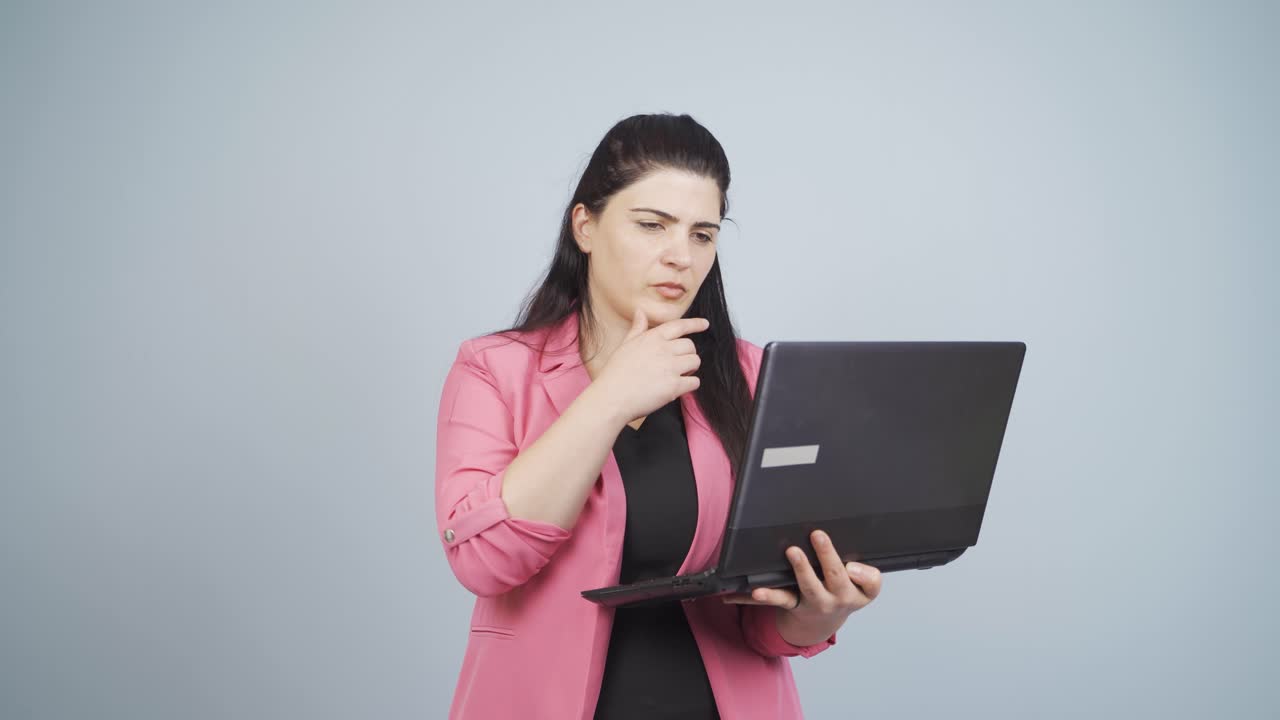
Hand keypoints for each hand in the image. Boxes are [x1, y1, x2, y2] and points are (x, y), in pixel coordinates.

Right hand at [592, 307, 709, 425]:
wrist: (611, 397)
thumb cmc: (615, 373)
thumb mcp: (625, 345)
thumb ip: (637, 329)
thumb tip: (640, 312)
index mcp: (652, 338)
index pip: (679, 325)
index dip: (695, 324)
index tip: (704, 324)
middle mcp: (663, 349)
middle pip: (690, 346)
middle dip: (688, 354)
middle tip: (678, 364)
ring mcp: (670, 368)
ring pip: (695, 362)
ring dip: (690, 369)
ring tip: (677, 375)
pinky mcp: (674, 386)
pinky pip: (694, 382)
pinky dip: (689, 385)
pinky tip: (677, 388)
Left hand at [721, 530, 880, 644]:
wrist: (823, 623)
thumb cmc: (843, 594)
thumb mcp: (863, 589)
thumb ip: (866, 576)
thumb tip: (854, 566)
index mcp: (857, 592)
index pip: (869, 584)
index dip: (863, 575)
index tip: (852, 566)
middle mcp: (837, 599)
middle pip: (835, 577)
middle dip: (827, 556)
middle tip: (818, 534)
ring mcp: (814, 602)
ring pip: (808, 587)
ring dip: (800, 569)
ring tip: (793, 552)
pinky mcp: (793, 604)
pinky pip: (780, 598)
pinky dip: (764, 595)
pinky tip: (753, 591)